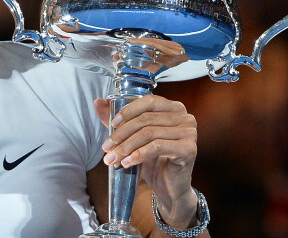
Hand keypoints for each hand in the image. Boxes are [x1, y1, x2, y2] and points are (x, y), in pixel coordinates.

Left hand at [94, 94, 198, 227]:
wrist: (169, 186)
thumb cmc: (152, 158)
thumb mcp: (133, 136)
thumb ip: (118, 120)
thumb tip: (98, 102)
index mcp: (173, 107)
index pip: (149, 101)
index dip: (128, 111)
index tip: (112, 124)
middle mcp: (185, 116)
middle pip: (146, 119)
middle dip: (122, 134)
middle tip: (106, 148)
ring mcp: (189, 132)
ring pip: (149, 133)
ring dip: (126, 147)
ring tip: (113, 159)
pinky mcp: (189, 149)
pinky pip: (157, 147)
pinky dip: (138, 154)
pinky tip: (127, 163)